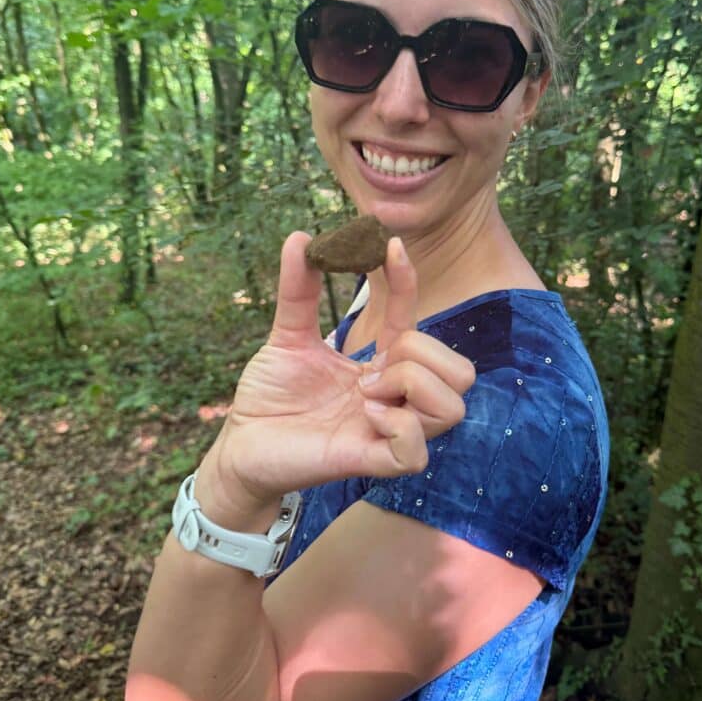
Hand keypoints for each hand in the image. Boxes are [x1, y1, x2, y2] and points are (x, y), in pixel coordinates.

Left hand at [196, 232, 474, 526]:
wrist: (240, 444)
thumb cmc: (269, 396)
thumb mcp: (286, 334)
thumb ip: (297, 289)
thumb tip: (300, 237)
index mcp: (380, 366)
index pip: (416, 321)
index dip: (409, 282)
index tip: (389, 246)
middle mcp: (394, 398)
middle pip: (461, 373)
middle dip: (423, 353)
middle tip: (374, 366)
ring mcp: (387, 432)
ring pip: (452, 408)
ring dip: (413, 386)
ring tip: (366, 392)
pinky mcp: (370, 463)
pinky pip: (416, 453)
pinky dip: (398, 426)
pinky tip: (365, 415)